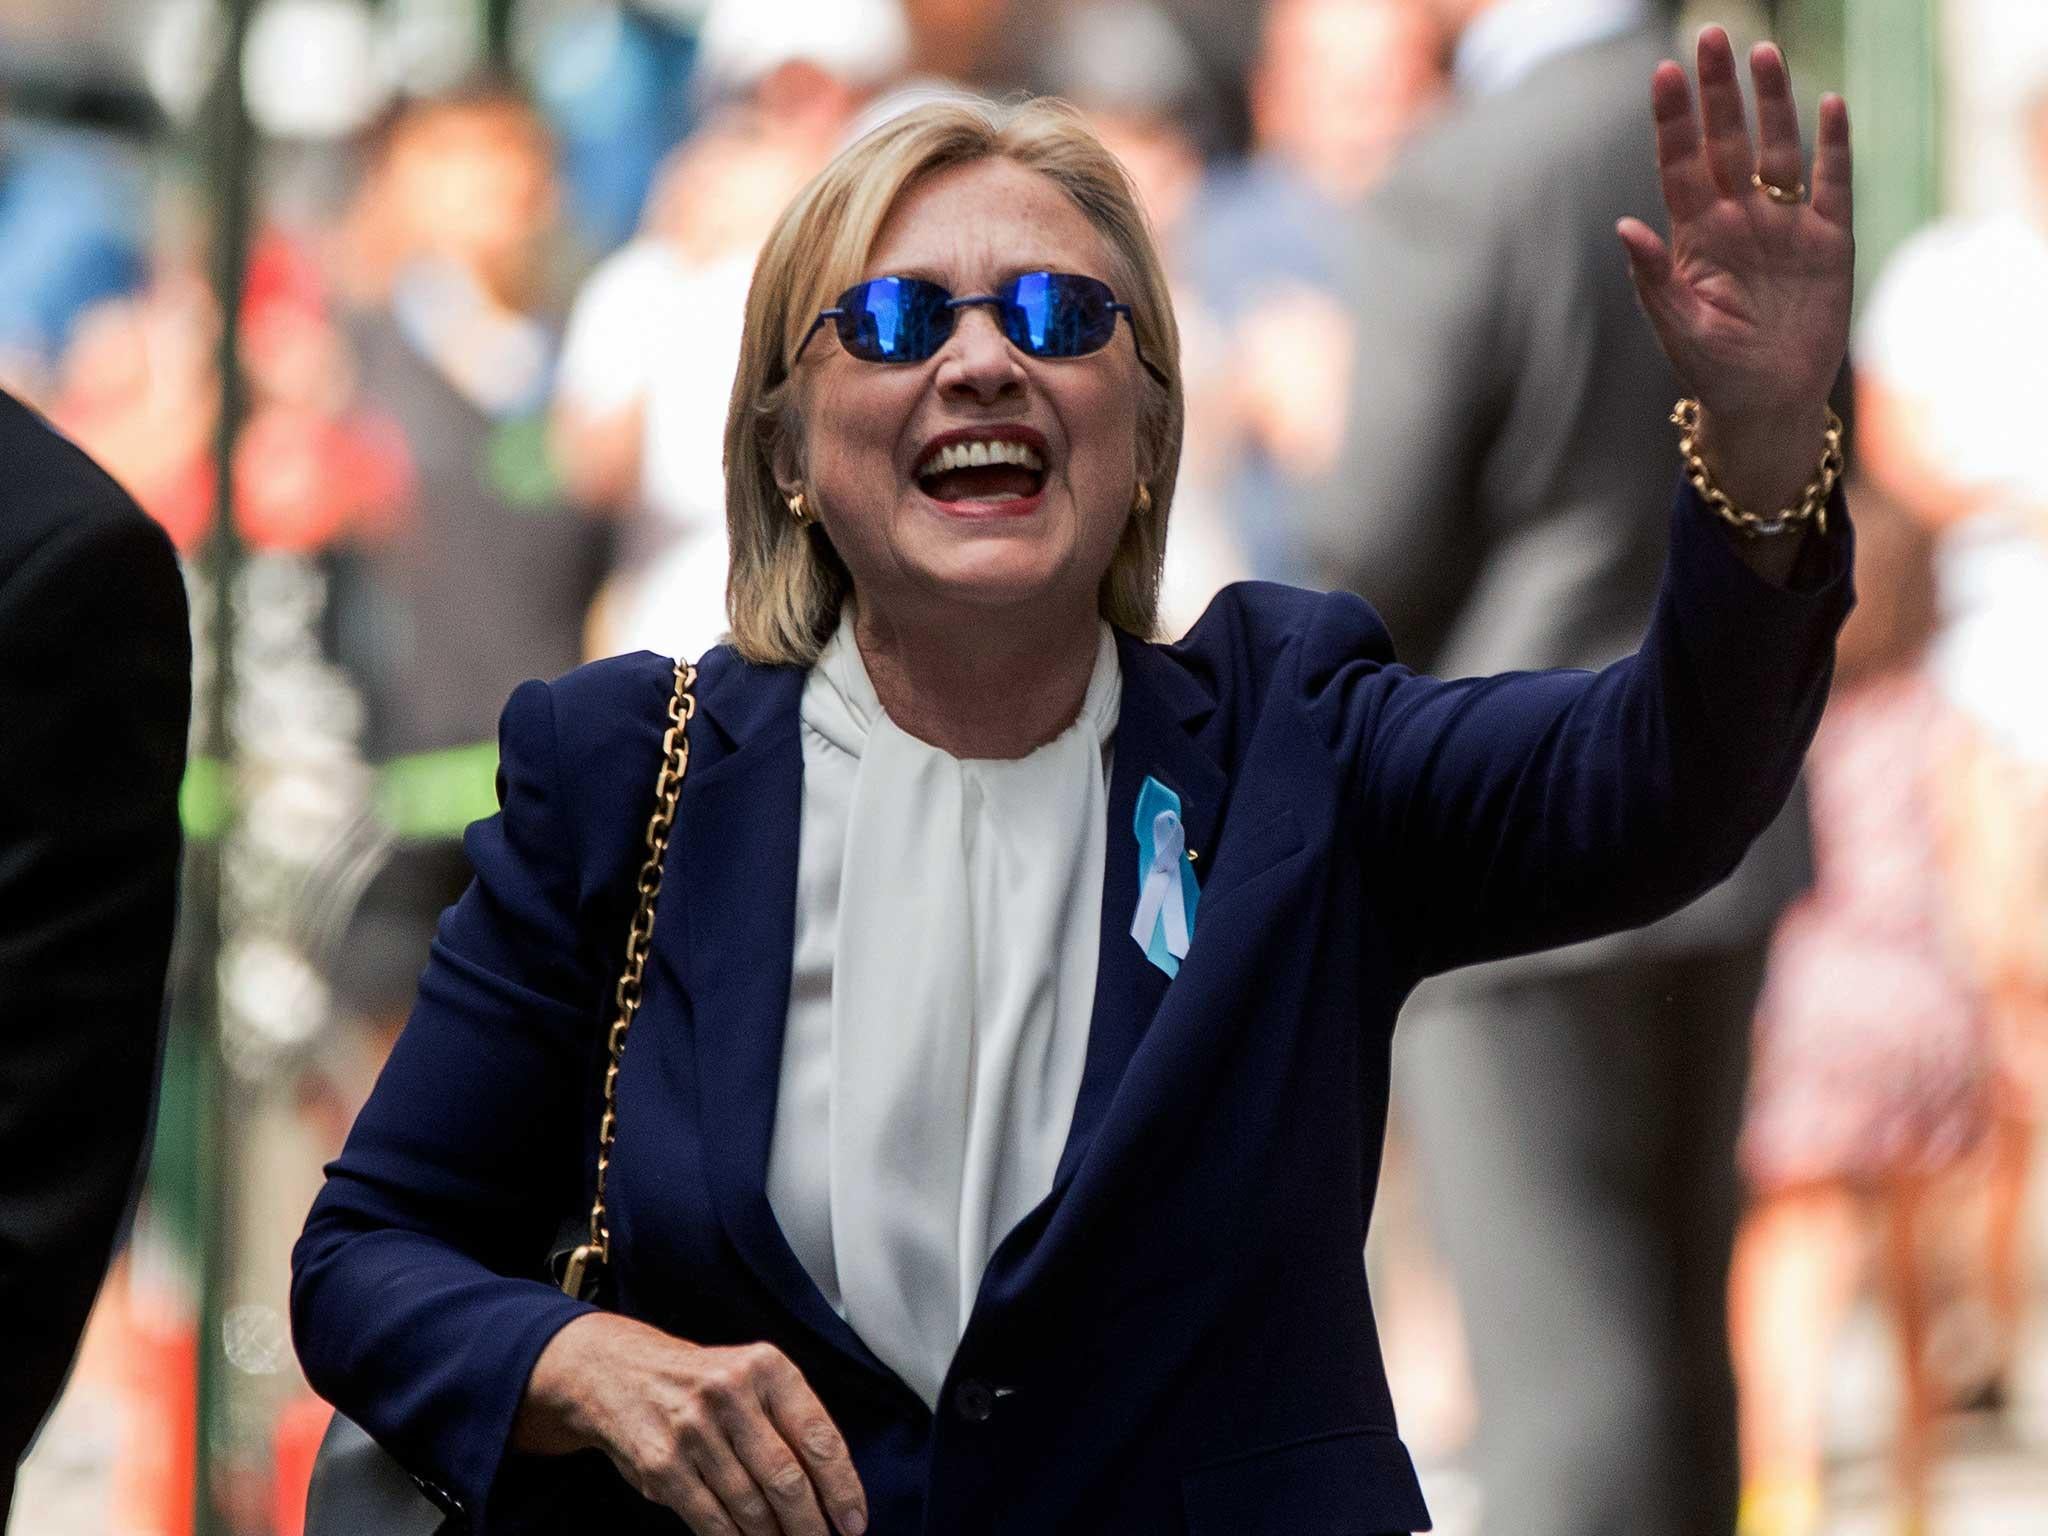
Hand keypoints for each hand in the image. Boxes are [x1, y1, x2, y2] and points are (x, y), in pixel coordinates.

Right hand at [514, 1313, 869, 1535]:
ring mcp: (693, 1431)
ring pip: (750, 1506)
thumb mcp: (751, 1377)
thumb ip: (789, 1420)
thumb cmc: (701, 1382)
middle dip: (811, 1524)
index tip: (854, 1521)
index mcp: (766, 1368)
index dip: (842, 1487)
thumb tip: (832, 1488)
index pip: (819, 1437)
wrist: (618, 1373)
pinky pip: (711, 1519)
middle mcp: (730, 1394)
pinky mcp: (662, 1465)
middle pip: (787, 1479)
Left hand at [1618, 28, 1852, 510]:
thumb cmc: (1713, 372)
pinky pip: (1832, 184)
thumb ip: (1652, 279)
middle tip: (1713, 36)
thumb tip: (1624, 227)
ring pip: (1778, 151)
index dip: (1673, 120)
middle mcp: (1738, 220)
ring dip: (1772, 104)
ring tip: (1763, 55)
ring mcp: (1784, 227)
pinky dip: (1833, 146)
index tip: (1665, 71)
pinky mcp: (1828, 242)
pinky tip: (1831, 105)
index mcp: (1694, 237)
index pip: (1679, 164)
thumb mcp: (1678, 329)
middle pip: (1727, 142)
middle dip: (1719, 92)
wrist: (1767, 405)